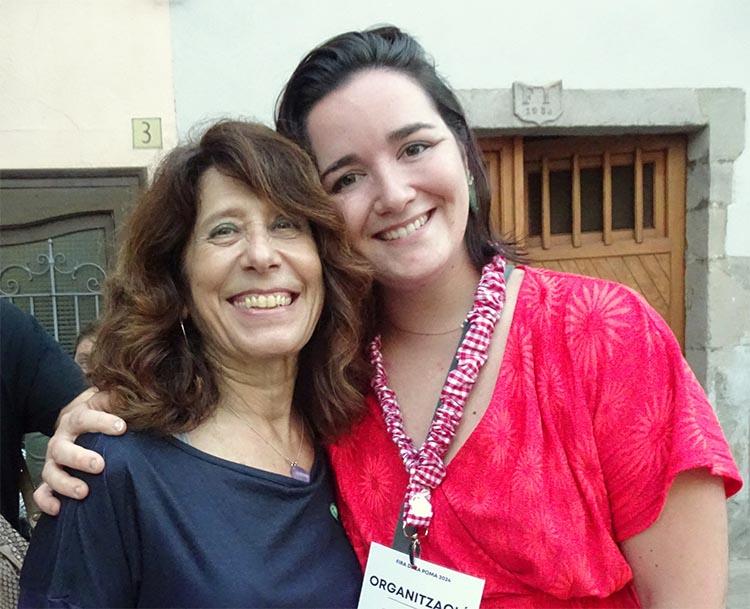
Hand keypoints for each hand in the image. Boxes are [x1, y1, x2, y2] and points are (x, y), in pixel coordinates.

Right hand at [34, 388, 125, 514]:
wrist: (78, 424)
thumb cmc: (102, 416)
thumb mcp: (108, 404)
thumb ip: (119, 401)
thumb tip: (140, 396)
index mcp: (75, 419)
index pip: (84, 417)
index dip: (101, 422)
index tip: (121, 427)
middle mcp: (61, 440)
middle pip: (63, 448)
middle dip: (80, 458)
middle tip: (99, 465)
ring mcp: (54, 461)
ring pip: (50, 472)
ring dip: (65, 483)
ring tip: (83, 491)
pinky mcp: (50, 480)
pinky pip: (41, 493)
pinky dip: (47, 501)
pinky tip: (60, 508)